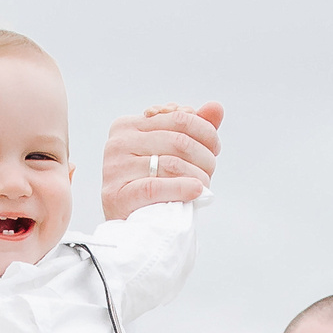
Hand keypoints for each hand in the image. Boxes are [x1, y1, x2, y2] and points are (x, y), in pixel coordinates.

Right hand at [101, 101, 223, 218]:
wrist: (131, 226)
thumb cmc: (152, 184)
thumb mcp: (170, 152)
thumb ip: (192, 128)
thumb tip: (216, 107)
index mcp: (127, 125)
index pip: (178, 118)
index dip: (206, 132)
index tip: (214, 148)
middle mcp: (118, 143)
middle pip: (178, 140)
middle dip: (204, 156)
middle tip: (210, 169)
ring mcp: (115, 169)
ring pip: (171, 164)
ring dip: (198, 175)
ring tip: (204, 184)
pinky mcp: (118, 195)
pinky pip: (156, 187)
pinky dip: (182, 188)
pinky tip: (196, 191)